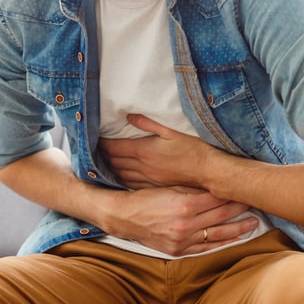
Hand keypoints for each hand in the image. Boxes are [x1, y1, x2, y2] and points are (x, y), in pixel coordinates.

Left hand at [100, 114, 215, 189]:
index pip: (115, 147)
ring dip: (110, 168)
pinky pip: (131, 184)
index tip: (95, 138)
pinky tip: (119, 176)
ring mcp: (147, 178)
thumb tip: (129, 117)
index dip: (102, 143)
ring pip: (120, 174)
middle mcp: (142, 166)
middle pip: (114, 161)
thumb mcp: (171, 131)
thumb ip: (148, 124)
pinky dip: (121, 179)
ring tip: (103, 162)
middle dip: (102, 155)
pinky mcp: (154, 186)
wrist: (208, 171)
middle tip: (95, 149)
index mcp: (144, 150)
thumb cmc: (193, 149)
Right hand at [105, 186, 259, 255]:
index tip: (245, 189)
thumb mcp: (168, 187)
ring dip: (237, 229)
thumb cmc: (146, 198)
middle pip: (221, 215)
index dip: (233, 193)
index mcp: (184, 204)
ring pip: (217, 235)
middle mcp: (186, 224)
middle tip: (255, 203)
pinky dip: (220, 244)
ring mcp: (183, 239)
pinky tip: (233, 240)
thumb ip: (192, 188)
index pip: (217, 198)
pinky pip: (204, 249)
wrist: (125, 217)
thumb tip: (215, 186)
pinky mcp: (178, 250)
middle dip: (240, 209)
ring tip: (253, 224)